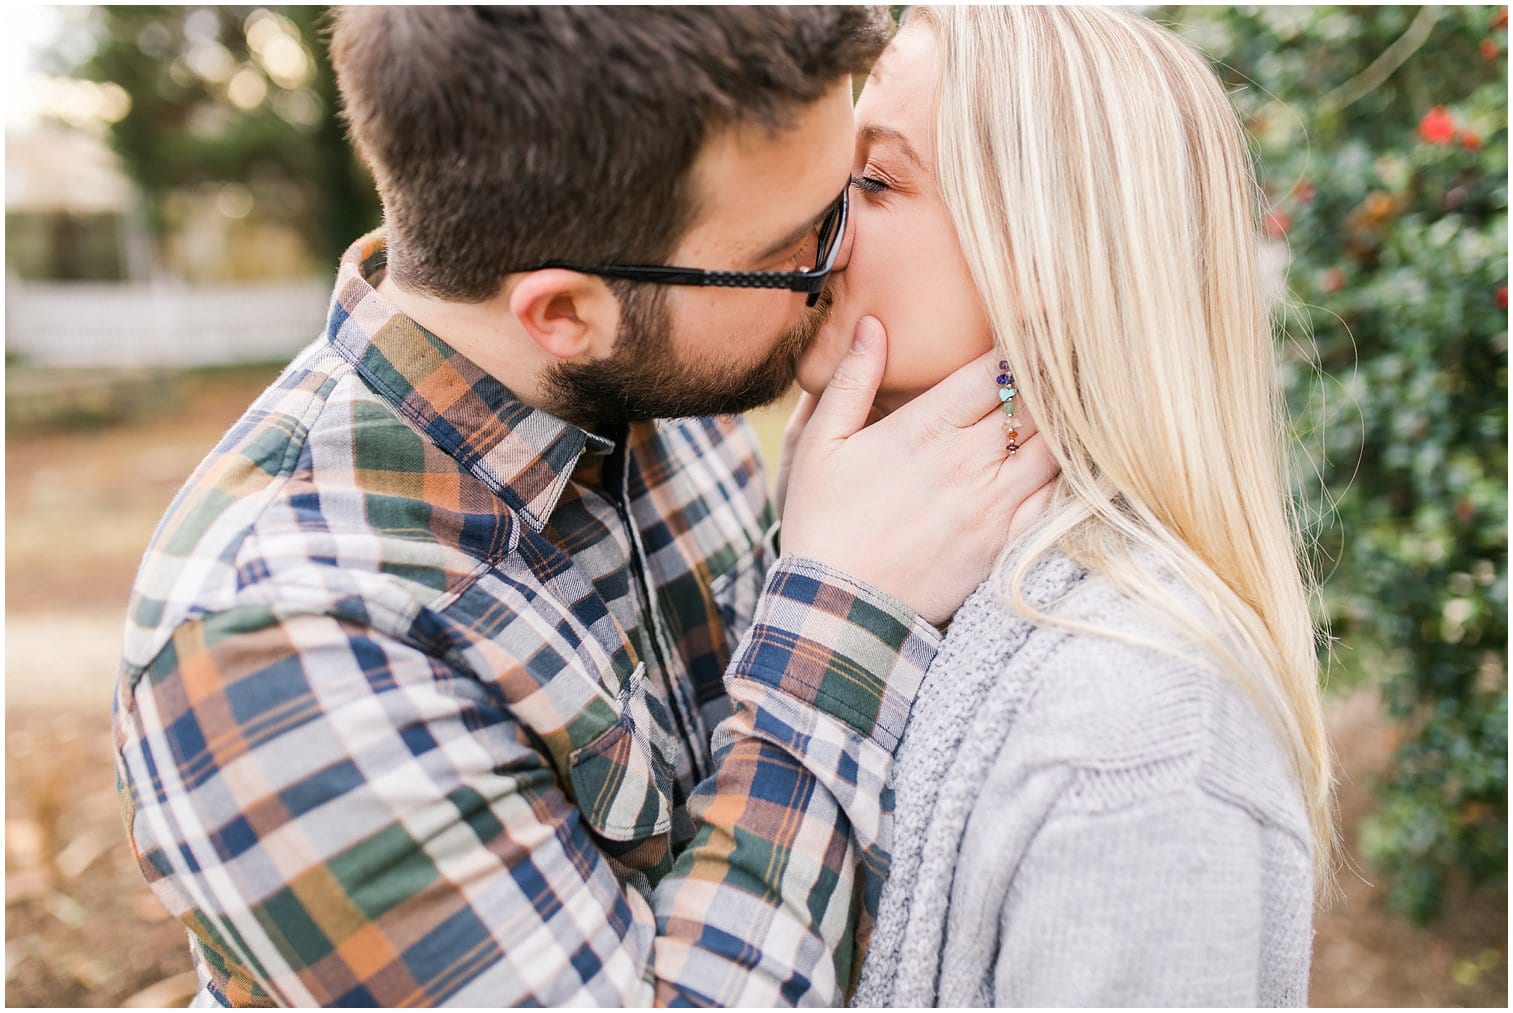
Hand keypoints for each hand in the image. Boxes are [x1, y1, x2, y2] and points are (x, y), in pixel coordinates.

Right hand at [779, 316, 1058, 625]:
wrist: (839, 611)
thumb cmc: (823, 523)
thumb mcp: (818, 446)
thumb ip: (851, 380)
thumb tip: (874, 324)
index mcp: (924, 430)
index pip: (994, 369)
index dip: (1026, 337)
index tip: (1047, 315)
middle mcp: (966, 463)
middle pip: (1034, 402)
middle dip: (1056, 371)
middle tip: (1077, 348)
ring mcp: (991, 506)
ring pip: (1054, 446)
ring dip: (1068, 420)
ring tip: (1083, 396)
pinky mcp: (1004, 545)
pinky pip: (1055, 500)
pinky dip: (1070, 474)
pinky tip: (1076, 457)